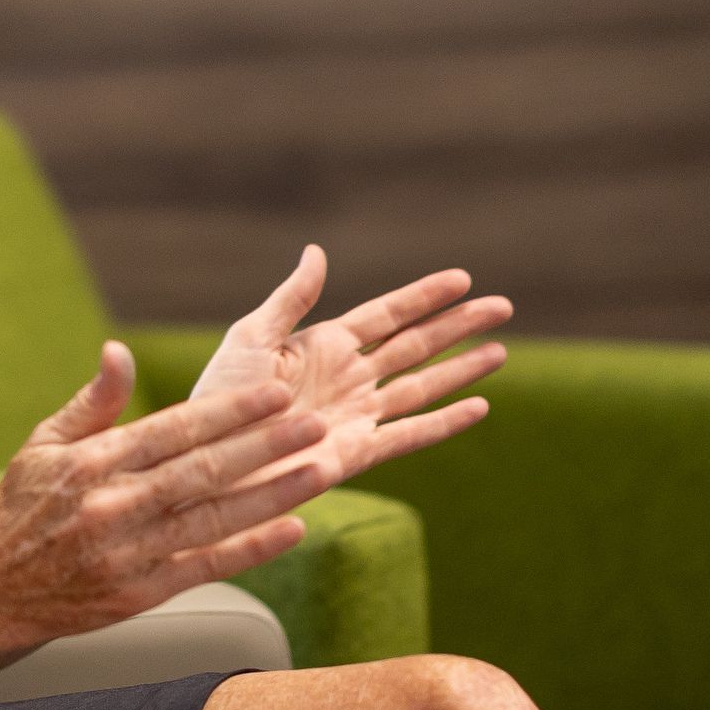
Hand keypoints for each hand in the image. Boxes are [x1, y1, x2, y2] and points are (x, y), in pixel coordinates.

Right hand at [0, 344, 334, 650]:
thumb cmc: (20, 508)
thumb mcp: (44, 443)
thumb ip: (93, 401)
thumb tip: (120, 352)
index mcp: (91, 462)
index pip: (173, 429)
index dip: (228, 410)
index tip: (275, 392)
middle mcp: (111, 506)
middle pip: (202, 471)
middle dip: (265, 445)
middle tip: (315, 422)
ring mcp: (127, 553)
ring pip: (213, 519)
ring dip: (272, 495)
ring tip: (320, 470)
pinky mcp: (139, 594)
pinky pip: (205, 567)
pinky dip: (251, 549)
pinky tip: (291, 529)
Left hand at [191, 246, 509, 487]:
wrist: (207, 458)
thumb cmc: (219, 398)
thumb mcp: (251, 337)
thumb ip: (291, 298)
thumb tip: (317, 251)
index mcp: (323, 346)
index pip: (387, 314)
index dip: (424, 297)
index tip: (462, 278)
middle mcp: (348, 378)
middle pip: (416, 345)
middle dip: (458, 326)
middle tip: (503, 305)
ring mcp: (357, 416)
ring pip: (422, 385)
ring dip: (462, 368)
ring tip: (500, 350)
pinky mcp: (357, 454)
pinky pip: (410, 435)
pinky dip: (445, 422)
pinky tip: (480, 406)